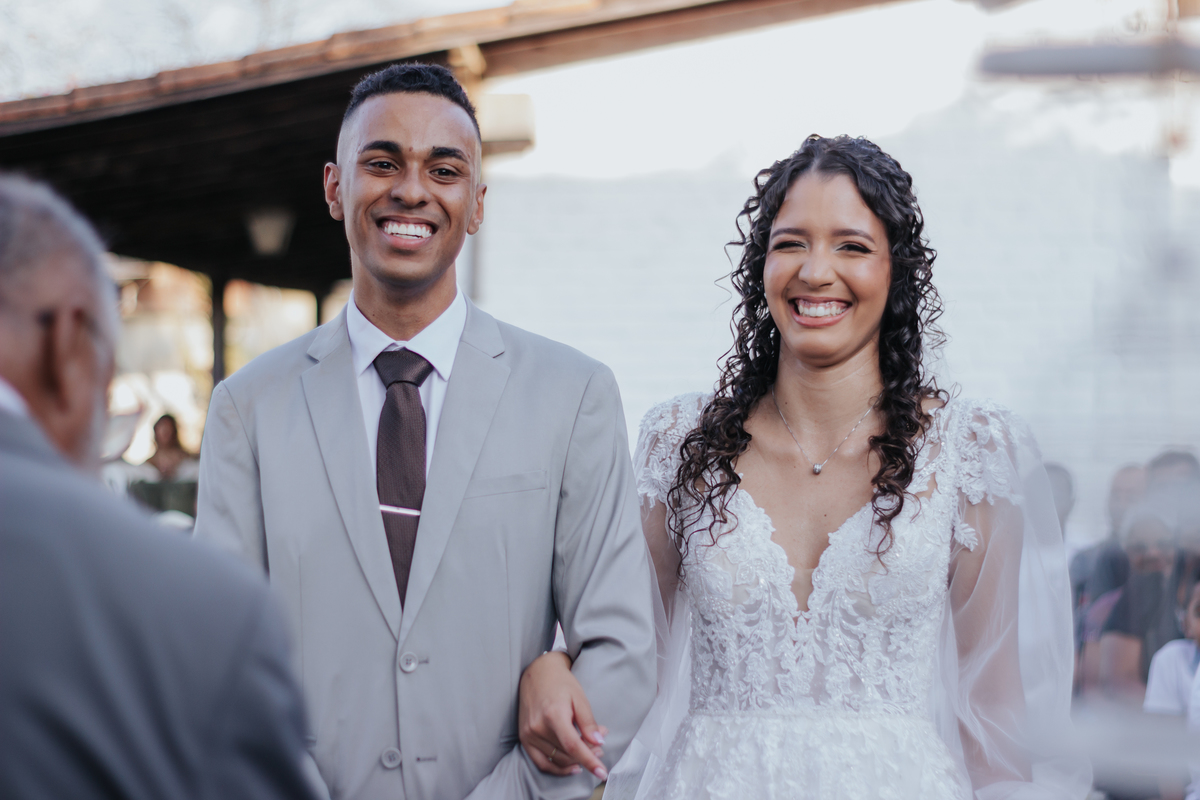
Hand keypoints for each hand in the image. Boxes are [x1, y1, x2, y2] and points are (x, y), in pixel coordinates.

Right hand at [518, 650, 608, 779]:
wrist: (537, 673)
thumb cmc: (561, 683)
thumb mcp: (580, 698)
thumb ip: (588, 723)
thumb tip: (598, 743)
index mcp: (553, 714)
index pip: (573, 745)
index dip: (589, 761)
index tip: (602, 772)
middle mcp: (538, 727)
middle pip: (567, 753)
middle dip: (587, 755)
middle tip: (599, 747)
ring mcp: (529, 734)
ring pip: (556, 760)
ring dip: (575, 761)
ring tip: (589, 751)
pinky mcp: (524, 738)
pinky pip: (541, 763)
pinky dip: (557, 768)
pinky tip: (572, 766)